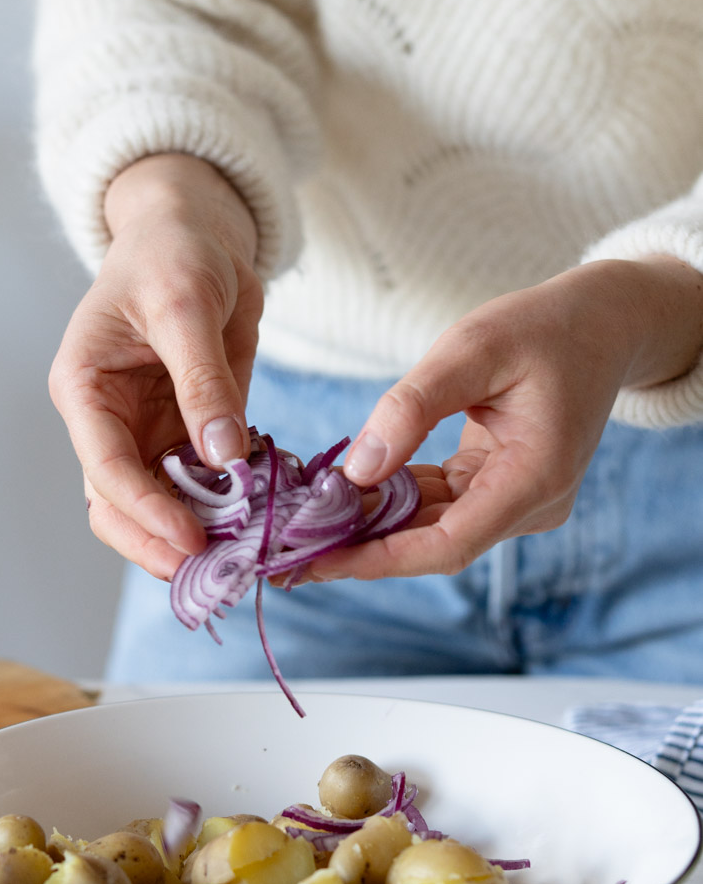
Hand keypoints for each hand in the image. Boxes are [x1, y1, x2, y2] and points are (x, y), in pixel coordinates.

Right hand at [48, 154, 263, 578]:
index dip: (143, 510)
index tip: (189, 540)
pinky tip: (260, 526)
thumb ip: (203, 381)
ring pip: (157, 506)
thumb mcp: (186, 305)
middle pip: (117, 506)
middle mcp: (107, 421)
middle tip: (211, 573)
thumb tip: (223, 456)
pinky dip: (227, 510)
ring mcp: (146, 433)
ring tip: (239, 560)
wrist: (195, 231)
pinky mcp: (186, 435)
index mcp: (84, 388)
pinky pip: (200, 487)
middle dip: (158, 542)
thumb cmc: (172, 252)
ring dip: (193, 534)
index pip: (104, 467)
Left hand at [309, 256, 702, 582]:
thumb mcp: (472, 348)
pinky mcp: (502, 489)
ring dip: (370, 526)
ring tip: (299, 526)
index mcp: (535, 476)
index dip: (378, 559)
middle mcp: (531, 503)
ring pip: (431, 528)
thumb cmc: (542, 327)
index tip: (316, 560)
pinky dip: (391, 500)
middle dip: (359, 548)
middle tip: (283, 551)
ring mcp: (518, 501)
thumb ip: (413, 407)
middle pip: (434, 543)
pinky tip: (339, 496)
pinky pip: (438, 505)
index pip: (448, 543)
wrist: (600, 323)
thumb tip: (356, 471)